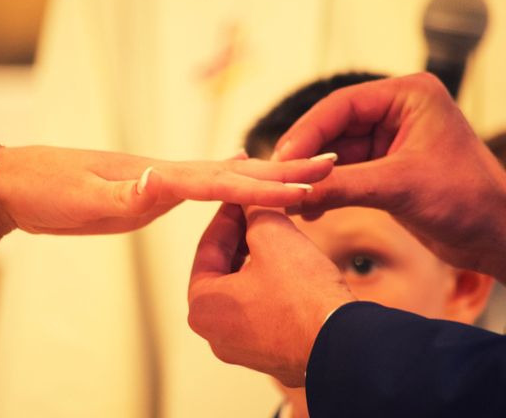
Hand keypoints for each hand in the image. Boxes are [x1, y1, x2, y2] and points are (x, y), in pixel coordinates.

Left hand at [0, 146, 334, 236]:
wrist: (16, 180)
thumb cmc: (46, 189)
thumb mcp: (81, 198)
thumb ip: (122, 193)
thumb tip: (159, 179)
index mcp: (158, 176)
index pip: (222, 181)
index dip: (265, 186)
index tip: (307, 184)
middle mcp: (167, 172)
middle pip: (234, 169)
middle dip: (282, 170)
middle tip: (330, 163)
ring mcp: (161, 179)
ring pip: (225, 175)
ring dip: (266, 174)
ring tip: (303, 172)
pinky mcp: (152, 190)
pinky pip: (206, 186)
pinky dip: (235, 183)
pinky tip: (241, 182)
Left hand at [187, 203, 353, 386]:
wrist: (347, 345)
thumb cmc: (303, 294)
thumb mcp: (273, 235)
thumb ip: (254, 209)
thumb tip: (250, 194)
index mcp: (203, 307)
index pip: (209, 247)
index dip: (229, 215)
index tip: (243, 196)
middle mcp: (215, 334)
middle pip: (224, 269)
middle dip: (243, 237)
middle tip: (259, 211)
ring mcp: (243, 349)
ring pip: (245, 290)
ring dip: (258, 260)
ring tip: (279, 234)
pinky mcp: (271, 355)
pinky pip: (263, 310)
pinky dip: (273, 286)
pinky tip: (293, 267)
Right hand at [275, 73, 505, 281]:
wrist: (497, 236)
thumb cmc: (468, 201)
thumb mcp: (399, 188)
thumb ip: (342, 186)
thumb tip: (291, 192)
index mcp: (408, 96)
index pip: (342, 105)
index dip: (307, 131)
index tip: (282, 158)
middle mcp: (396, 113)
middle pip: (333, 128)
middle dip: (306, 156)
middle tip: (277, 178)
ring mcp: (389, 140)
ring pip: (334, 153)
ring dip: (313, 176)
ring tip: (291, 200)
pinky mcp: (384, 167)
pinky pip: (344, 173)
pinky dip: (327, 189)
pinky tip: (311, 208)